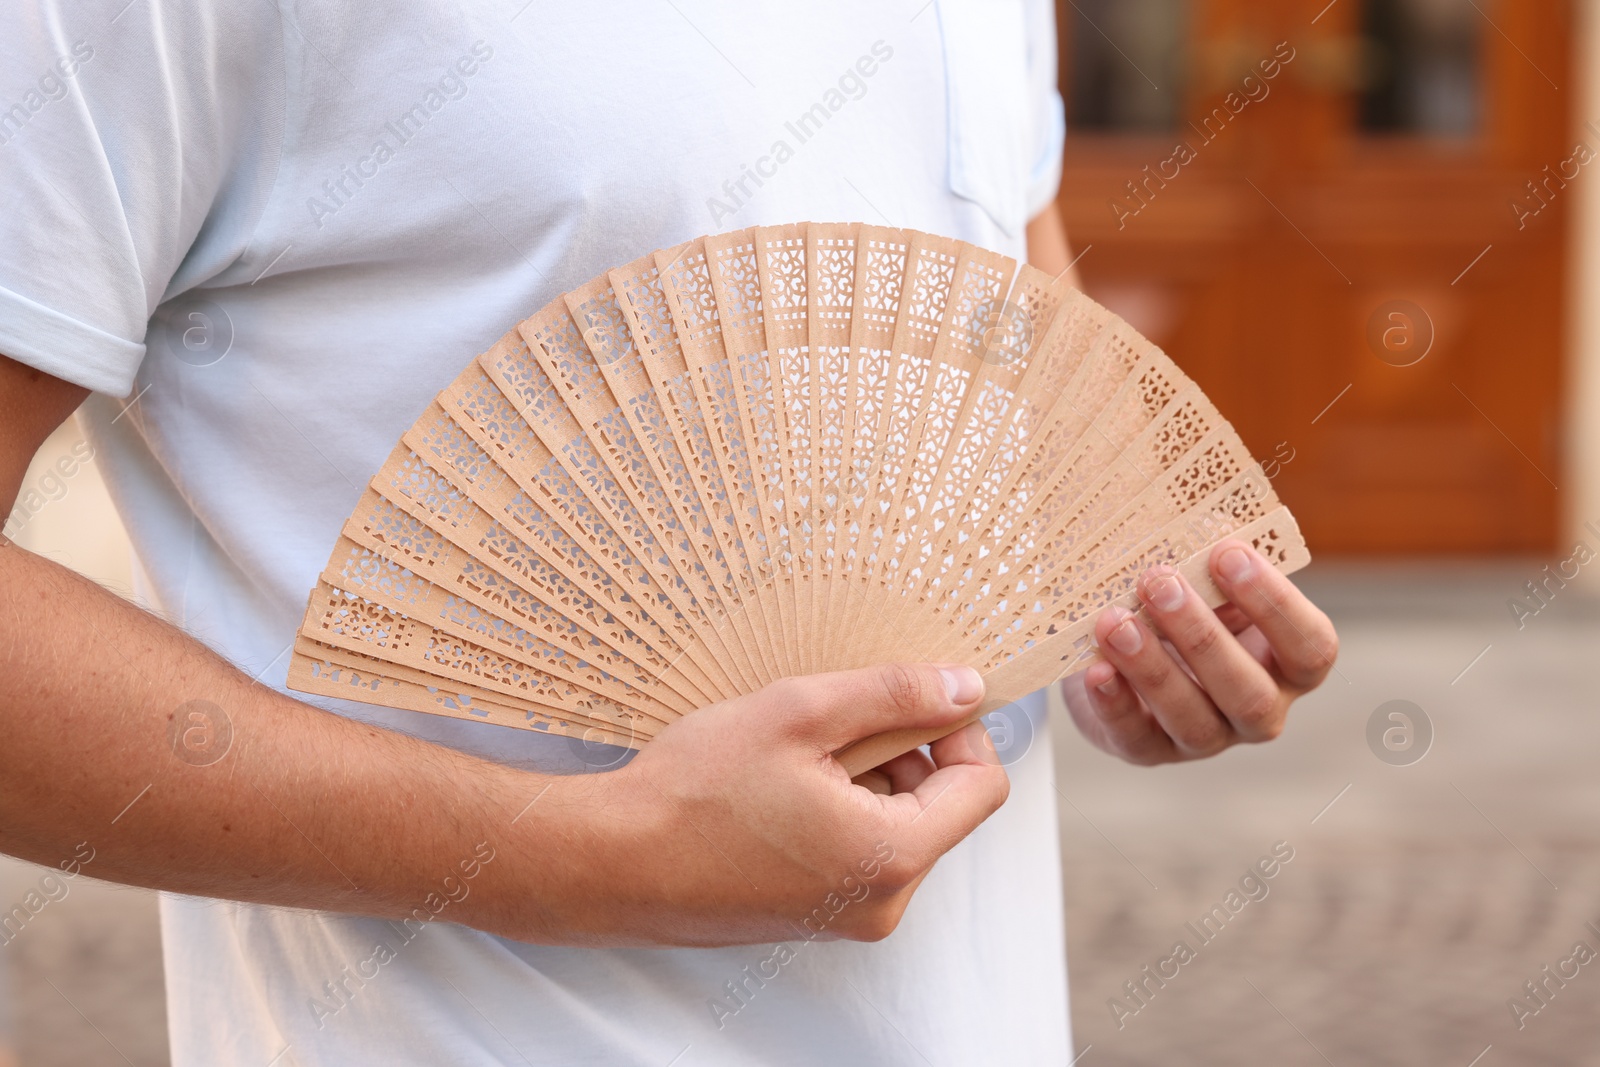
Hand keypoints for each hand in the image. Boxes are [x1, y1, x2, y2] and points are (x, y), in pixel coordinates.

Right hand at [505, 663, 1008, 947]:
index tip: (917, 698)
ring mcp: (844, 917)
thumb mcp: (799, 714)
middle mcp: (880, 901)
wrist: (610, 862)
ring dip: (863, 778)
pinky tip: (777, 785)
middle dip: (902, 752)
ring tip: (795, 753)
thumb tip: (965, 686)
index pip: (982, 786)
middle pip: (938, 807)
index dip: (960, 730)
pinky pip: (855, 852)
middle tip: (835, 718)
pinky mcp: (810, 917)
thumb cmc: (694, 792)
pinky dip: (835, 809)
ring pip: (893, 827)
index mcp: (891, 855)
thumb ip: (894, 696)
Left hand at [1059, 540, 1336, 765]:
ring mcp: (1206, 737)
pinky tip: (1096, 669)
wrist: (1117, 644)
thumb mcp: (1198, 573)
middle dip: (1202, 635)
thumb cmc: (1175, 600)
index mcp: (1286, 661)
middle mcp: (1258, 709)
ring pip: (1194, 719)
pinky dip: (1115, 703)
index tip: (1227, 553)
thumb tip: (1189, 499)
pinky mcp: (1150, 750)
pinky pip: (1137, 738)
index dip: (1276, 604)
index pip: (1311, 648)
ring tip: (1115, 621)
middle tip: (1158, 581)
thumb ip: (1205, 548)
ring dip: (1152, 667)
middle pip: (1250, 692)